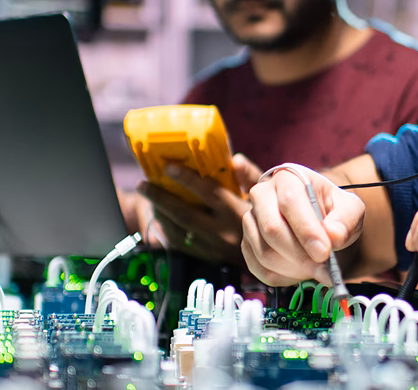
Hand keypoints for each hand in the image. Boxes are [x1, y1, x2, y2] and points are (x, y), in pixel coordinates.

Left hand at [137, 153, 259, 263]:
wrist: (273, 254)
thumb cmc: (268, 216)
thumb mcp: (266, 194)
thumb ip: (250, 176)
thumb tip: (235, 159)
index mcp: (238, 211)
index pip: (209, 192)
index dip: (187, 179)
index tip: (169, 167)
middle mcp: (224, 231)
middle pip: (185, 213)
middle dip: (161, 197)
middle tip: (144, 183)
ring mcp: (213, 247)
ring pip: (178, 230)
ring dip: (160, 212)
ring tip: (149, 196)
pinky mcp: (207, 258)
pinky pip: (180, 244)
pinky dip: (166, 229)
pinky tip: (160, 216)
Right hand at [241, 165, 364, 285]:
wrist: (320, 218)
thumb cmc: (332, 210)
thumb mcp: (350, 209)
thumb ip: (346, 221)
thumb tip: (333, 236)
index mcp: (288, 178)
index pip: (290, 202)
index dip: (306, 230)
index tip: (325, 252)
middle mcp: (262, 195)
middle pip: (272, 229)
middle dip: (300, 255)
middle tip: (324, 270)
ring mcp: (251, 221)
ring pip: (264, 252)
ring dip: (294, 269)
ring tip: (317, 270)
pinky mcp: (247, 245)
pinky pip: (259, 268)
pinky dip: (283, 277)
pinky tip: (302, 272)